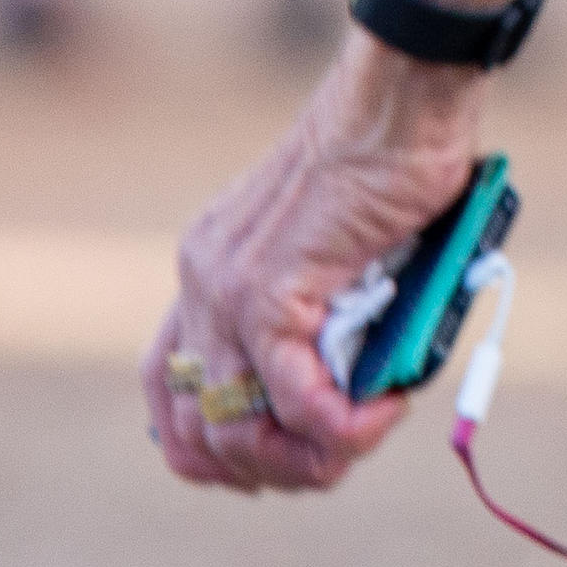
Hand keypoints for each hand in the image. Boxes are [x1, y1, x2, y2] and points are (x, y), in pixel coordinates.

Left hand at [143, 48, 482, 491]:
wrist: (399, 97)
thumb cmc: (392, 156)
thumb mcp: (338, 245)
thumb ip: (326, 307)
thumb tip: (354, 383)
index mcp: (208, 265)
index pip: (167, 385)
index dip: (211, 442)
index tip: (275, 457)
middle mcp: (200, 280)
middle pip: (191, 429)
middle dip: (263, 470)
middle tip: (329, 464)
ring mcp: (228, 288)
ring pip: (234, 430)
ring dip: (304, 459)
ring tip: (363, 438)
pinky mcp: (272, 290)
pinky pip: (294, 396)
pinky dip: (342, 424)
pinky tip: (382, 411)